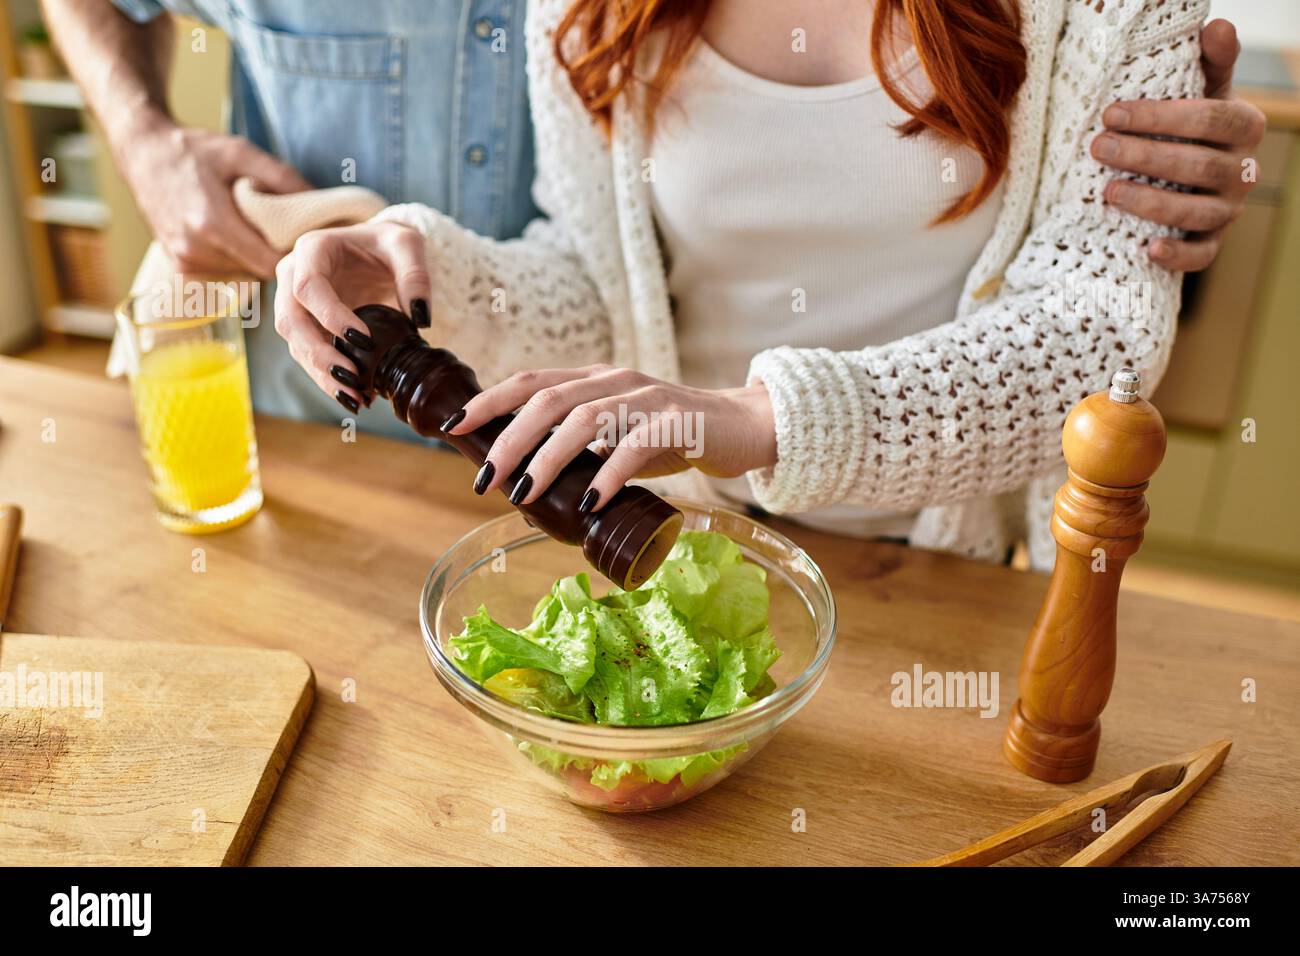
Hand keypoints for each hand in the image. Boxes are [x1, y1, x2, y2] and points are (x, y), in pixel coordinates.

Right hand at [119, 119, 310, 275]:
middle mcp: (195, 250)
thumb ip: (283, 179)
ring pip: (242, 273)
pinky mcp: (180, 266)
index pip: (269, 263)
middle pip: (258, 270)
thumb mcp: (242, 152)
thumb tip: (321, 205)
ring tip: (254, 226)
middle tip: (284, 228)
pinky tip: (235, 232)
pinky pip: (224, 271)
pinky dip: (236, 256)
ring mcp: (184, 261)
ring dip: (254, 255)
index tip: (305, 240)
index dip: (292, 255)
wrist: (141, 151)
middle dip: (275, 253)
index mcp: (212, 225)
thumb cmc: (193, 149)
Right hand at [273, 221, 431, 411]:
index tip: (363, 340)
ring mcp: (295, 304)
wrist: (376, 251)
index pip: (308, 286)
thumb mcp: (408, 245)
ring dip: (321, 374)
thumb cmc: (387, 244)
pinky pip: (308, 356)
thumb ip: (416, 274)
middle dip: (318, 354)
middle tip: (352, 379)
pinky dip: (328, 379)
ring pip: (295, 344)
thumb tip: (421, 317)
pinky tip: (355, 397)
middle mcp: (293, 276)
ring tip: (354, 399)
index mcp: (313, 250)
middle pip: (290, 321)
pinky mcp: (307, 327)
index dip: (330, 316)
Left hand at [445, 366, 777, 509]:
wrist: (740, 428)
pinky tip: (591, 502)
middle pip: (547, 400)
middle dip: (509, 439)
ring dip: (547, 458)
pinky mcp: (676, 421)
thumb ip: (580, 452)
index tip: (455, 427)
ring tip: (525, 493)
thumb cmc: (672, 436)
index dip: (490, 401)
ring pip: (584, 418)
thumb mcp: (618, 438)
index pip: (531, 382)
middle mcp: (614, 380)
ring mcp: (646, 398)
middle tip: (485, 479)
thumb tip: (529, 491)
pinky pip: (634, 445)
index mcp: (594, 381)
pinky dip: (607, 474)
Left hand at [1092, 19, 1266, 271]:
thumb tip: (1216, 24)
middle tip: (1098, 147)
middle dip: (1145, 156)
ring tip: (1108, 190)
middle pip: (1199, 166)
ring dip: (1151, 202)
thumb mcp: (1201, 88)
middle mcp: (1241, 170)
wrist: (1189, 172)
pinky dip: (1178, 255)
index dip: (1161, 117)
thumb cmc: (1188, 124)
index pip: (1211, 120)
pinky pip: (1201, 256)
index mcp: (1243, 127)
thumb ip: (1210, 60)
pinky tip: (1148, 248)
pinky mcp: (1211, 242)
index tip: (1111, 113)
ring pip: (1196, 212)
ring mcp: (1227, 210)